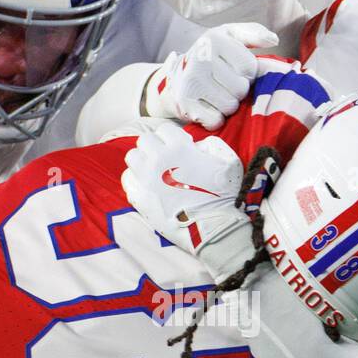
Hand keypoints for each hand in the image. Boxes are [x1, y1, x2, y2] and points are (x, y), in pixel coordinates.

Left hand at [122, 124, 254, 278]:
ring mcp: (147, 179)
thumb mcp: (229, 161)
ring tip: (153, 171)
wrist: (215, 228)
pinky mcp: (140, 199)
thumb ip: (211, 145)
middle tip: (165, 159)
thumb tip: (197, 145)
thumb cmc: (225, 196)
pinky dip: (136, 180)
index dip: (173, 138)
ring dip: (142, 161)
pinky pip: (128, 180)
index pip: (165, 129)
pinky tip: (147, 186)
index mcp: (179, 148)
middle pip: (144, 140)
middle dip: (155, 146)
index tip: (180, 148)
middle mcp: (159, 160)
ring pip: (132, 157)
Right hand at [146, 22, 276, 129]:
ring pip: (230, 107)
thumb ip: (253, 34)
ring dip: (227, 106)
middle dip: (237, 91)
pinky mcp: (185, 104)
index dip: (247, 74)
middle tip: (224, 85)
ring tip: (216, 96)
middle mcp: (200, 58)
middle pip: (241, 89)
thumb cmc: (210, 57)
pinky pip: (216, 121)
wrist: (174, 78)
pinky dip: (215, 119)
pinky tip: (207, 107)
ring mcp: (191, 82)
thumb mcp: (229, 37)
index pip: (250, 68)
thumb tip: (273, 39)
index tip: (233, 71)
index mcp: (214, 40)